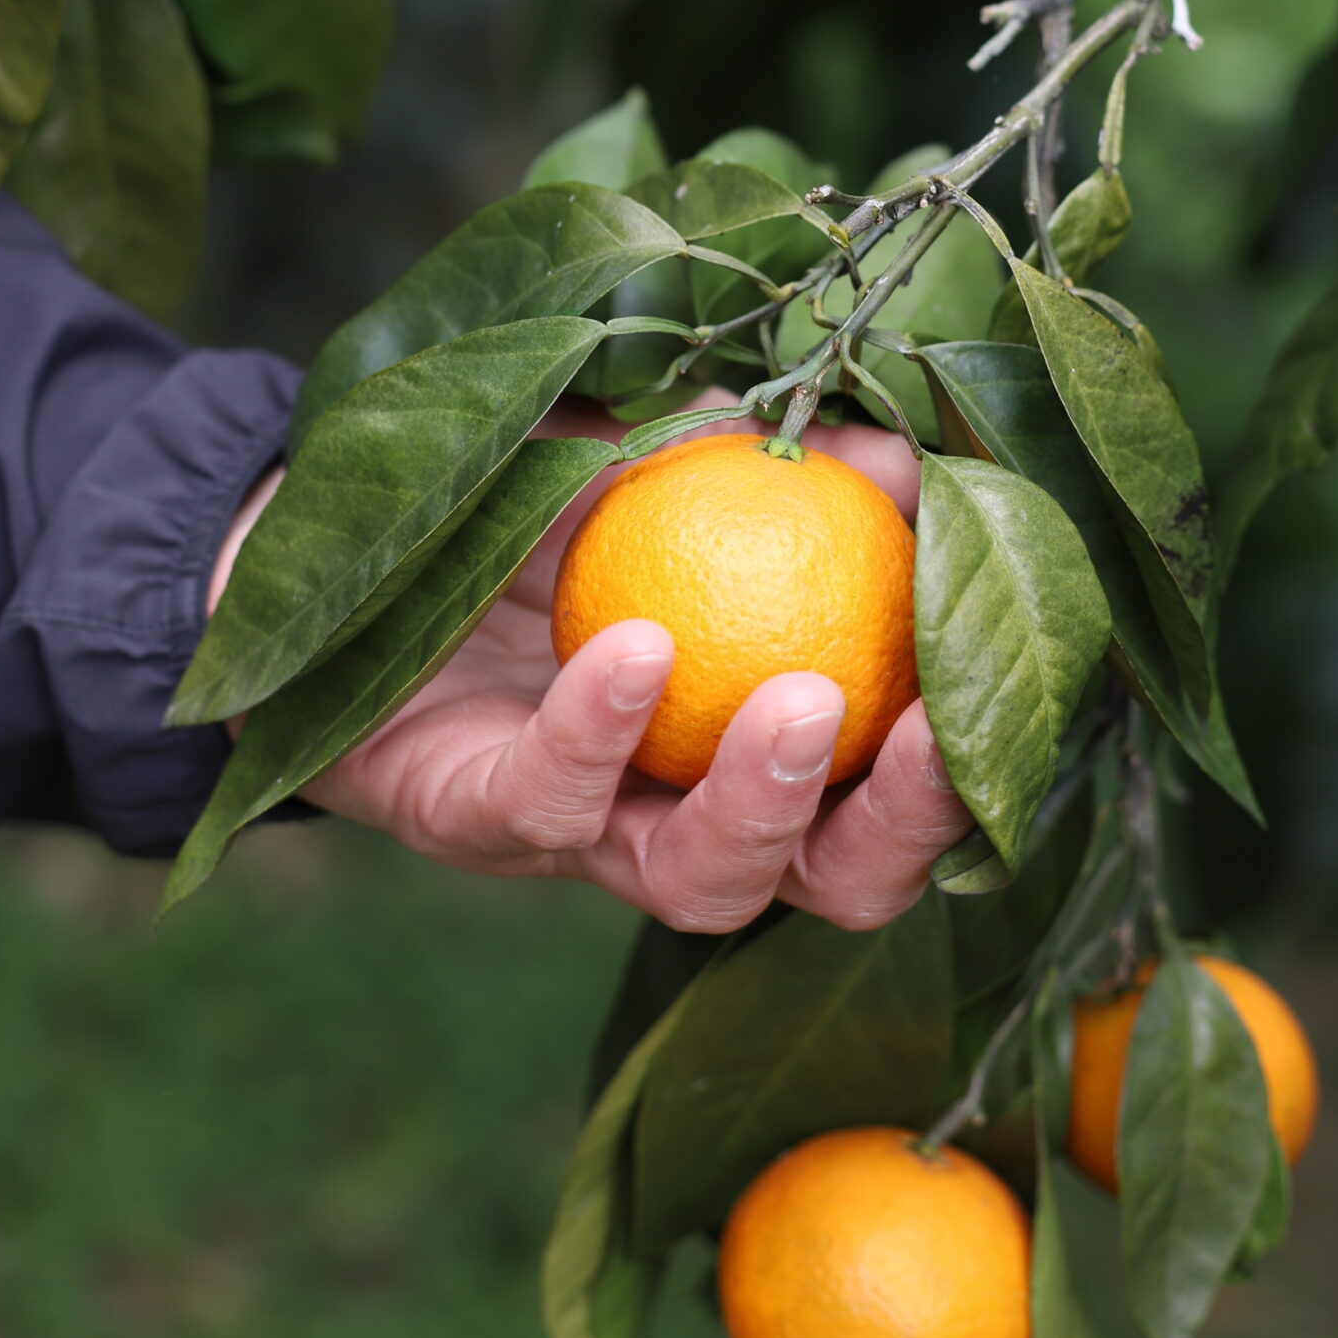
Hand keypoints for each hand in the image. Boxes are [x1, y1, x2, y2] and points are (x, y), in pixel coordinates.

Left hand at [211, 399, 968, 932]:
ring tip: (804, 699)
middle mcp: (684, 812)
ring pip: (700, 885)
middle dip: (899, 830)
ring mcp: (583, 831)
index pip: (888, 791)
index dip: (958, 761)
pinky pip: (551, 797)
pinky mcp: (474, 817)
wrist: (341, 535)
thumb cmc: (530, 504)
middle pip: (830, 884)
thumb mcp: (665, 456)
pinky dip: (602, 726)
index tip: (996, 660)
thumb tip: (912, 452)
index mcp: (755, 740)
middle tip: (936, 737)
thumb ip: (781, 459)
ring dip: (764, 803)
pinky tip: (635, 648)